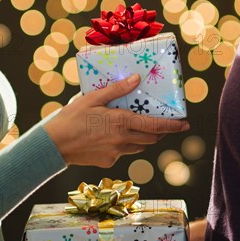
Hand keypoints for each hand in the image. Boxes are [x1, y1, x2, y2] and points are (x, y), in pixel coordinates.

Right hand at [44, 74, 189, 166]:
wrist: (54, 145)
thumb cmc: (71, 118)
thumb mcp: (92, 98)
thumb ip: (116, 90)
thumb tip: (136, 79)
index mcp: (121, 122)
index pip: (154, 126)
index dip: (172, 126)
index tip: (185, 124)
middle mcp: (122, 140)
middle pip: (151, 138)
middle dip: (160, 132)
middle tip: (163, 125)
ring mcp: (116, 153)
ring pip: (139, 147)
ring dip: (143, 139)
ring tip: (137, 128)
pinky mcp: (108, 162)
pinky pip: (123, 153)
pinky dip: (124, 145)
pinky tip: (111, 137)